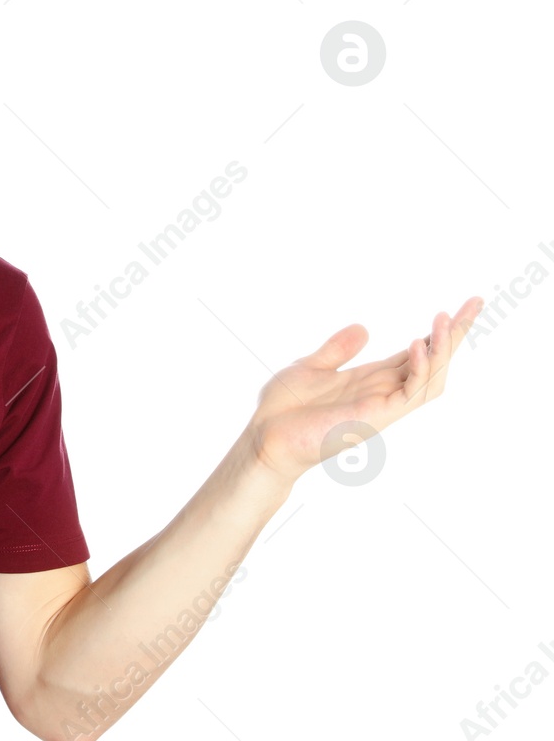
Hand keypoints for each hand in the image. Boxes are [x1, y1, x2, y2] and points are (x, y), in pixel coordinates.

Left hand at [246, 296, 484, 483]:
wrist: (264, 437)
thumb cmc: (283, 408)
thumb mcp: (311, 366)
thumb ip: (338, 350)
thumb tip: (364, 327)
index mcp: (372, 379)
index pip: (417, 353)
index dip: (439, 332)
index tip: (461, 306)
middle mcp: (384, 392)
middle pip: (433, 362)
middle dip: (455, 334)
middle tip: (476, 303)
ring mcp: (383, 406)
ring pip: (431, 378)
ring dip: (443, 349)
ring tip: (447, 318)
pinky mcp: (374, 417)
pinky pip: (410, 394)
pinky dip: (420, 369)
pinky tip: (418, 344)